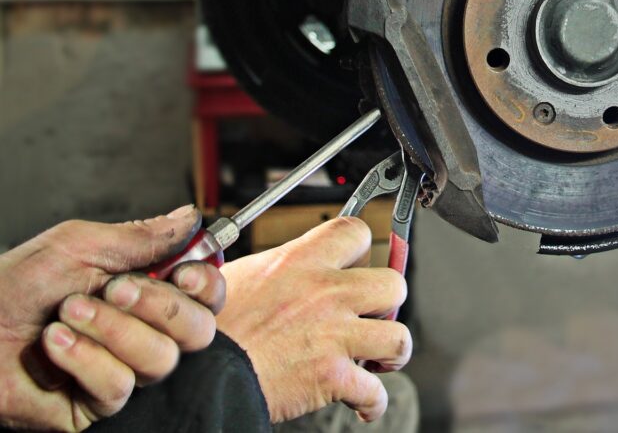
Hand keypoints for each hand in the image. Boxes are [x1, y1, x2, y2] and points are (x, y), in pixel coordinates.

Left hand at [0, 206, 225, 430]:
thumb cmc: (12, 285)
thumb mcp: (79, 246)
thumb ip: (141, 236)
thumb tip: (192, 217)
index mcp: (147, 290)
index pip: (207, 295)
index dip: (207, 285)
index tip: (184, 273)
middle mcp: (143, 331)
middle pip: (198, 330)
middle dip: (158, 306)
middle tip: (114, 288)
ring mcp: (123, 369)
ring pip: (160, 359)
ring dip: (112, 330)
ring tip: (67, 313)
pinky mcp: (98, 404)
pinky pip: (120, 386)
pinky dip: (85, 359)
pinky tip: (55, 345)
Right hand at [216, 217, 410, 422]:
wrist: (202, 372)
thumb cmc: (213, 327)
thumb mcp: (240, 275)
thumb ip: (278, 267)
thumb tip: (289, 266)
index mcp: (302, 261)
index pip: (355, 232)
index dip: (362, 248)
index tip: (358, 263)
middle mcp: (325, 293)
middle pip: (394, 284)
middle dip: (389, 303)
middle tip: (374, 314)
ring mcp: (334, 335)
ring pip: (398, 337)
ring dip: (392, 351)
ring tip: (378, 357)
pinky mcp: (332, 376)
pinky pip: (376, 391)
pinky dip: (373, 402)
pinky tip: (363, 402)